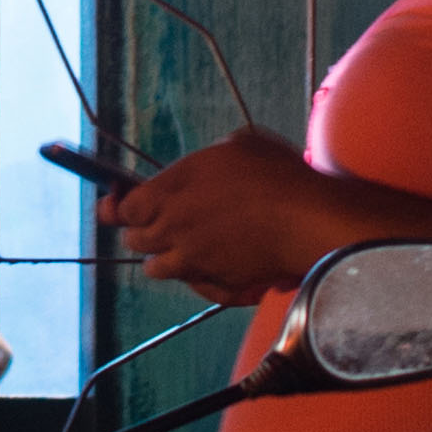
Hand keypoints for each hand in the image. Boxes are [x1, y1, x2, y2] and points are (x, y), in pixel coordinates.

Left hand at [93, 127, 340, 301]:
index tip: (128, 204)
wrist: (306, 219)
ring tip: (187, 248)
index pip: (125, 208)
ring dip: (165, 259)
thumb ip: (205, 161)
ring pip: (155, 269)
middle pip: (134, 241)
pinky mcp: (217, 284)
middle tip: (164, 224)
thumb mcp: (238, 144)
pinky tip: (216, 266)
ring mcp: (193, 260)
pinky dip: (201, 280)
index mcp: (171, 190)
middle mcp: (173, 228)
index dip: (124, 207)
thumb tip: (202, 168)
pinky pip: (195, 287)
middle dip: (143, 232)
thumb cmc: (275, 174)